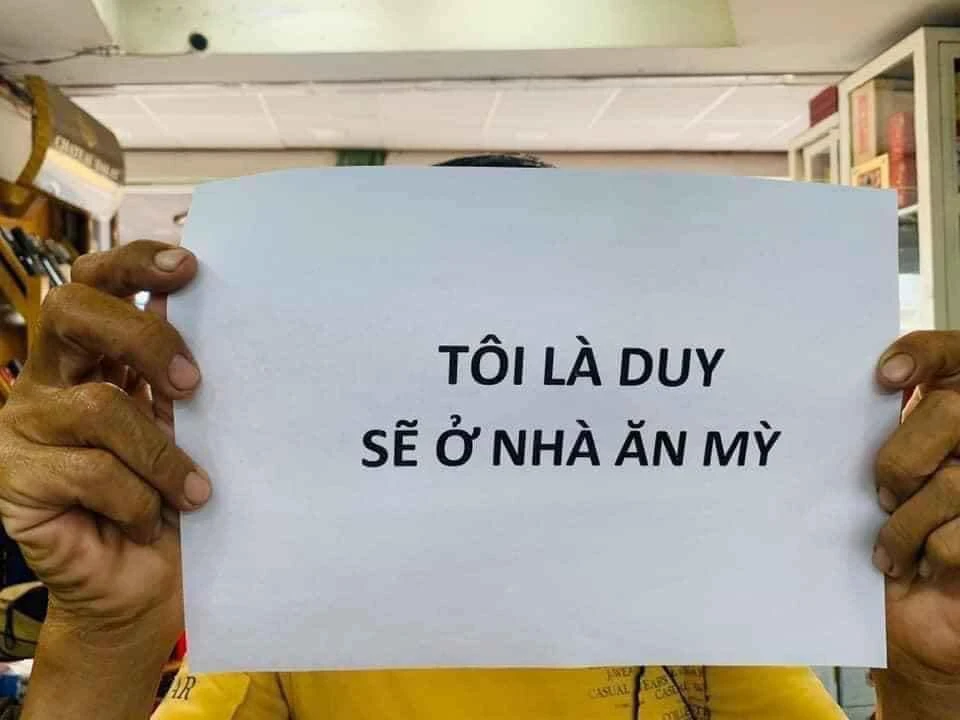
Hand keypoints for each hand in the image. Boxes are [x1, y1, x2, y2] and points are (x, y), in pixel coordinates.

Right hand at [0, 241, 207, 651]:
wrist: (143, 585)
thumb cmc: (170, 496)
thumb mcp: (183, 427)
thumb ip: (178, 376)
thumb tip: (210, 312)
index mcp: (89, 356)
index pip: (93, 282)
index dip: (133, 264)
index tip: (189, 266)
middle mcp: (48, 379)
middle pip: (71, 312)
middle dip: (143, 336)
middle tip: (193, 382)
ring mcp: (22, 427)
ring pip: (97, 406)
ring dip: (161, 454)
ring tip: (194, 492)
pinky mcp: (13, 481)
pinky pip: (90, 472)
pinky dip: (138, 497)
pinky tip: (151, 519)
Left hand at [874, 331, 959, 687]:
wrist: (922, 621)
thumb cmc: (900, 539)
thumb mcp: (888, 479)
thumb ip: (883, 431)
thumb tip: (855, 385)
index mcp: (958, 411)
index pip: (954, 353)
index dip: (924, 354)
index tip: (882, 378)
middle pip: (953, 410)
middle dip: (901, 458)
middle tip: (882, 494)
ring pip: (955, 482)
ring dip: (905, 524)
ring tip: (892, 550)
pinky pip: (959, 537)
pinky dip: (931, 556)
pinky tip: (927, 568)